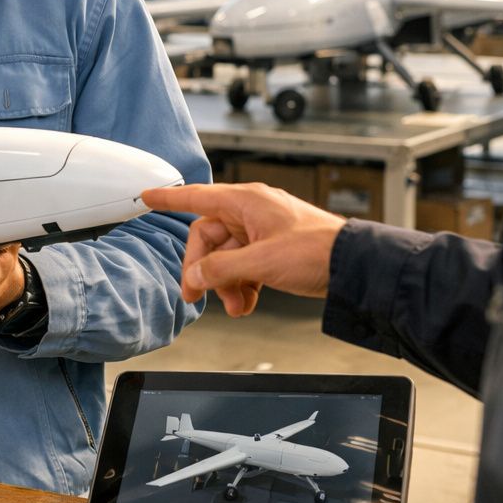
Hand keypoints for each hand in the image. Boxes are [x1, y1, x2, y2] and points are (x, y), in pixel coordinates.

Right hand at [140, 183, 344, 317]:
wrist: (354, 266)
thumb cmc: (317, 250)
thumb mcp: (261, 262)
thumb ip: (221, 269)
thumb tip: (194, 277)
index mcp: (247, 202)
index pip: (197, 197)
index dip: (169, 199)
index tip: (147, 197)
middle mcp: (252, 212)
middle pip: (209, 238)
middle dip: (205, 270)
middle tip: (198, 295)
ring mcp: (264, 231)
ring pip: (227, 256)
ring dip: (226, 283)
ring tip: (236, 305)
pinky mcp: (274, 250)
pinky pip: (245, 265)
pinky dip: (242, 285)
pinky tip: (247, 302)